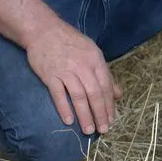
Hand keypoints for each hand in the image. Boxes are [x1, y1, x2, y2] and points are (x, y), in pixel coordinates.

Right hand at [24, 20, 121, 134]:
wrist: (43, 30)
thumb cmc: (69, 41)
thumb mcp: (92, 52)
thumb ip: (104, 74)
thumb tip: (118, 94)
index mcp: (95, 59)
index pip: (106, 86)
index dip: (109, 105)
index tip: (111, 120)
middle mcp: (83, 65)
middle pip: (94, 93)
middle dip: (100, 113)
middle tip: (103, 130)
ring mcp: (66, 70)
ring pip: (78, 96)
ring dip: (85, 115)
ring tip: (89, 130)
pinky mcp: (50, 75)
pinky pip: (58, 94)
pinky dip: (64, 108)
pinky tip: (69, 121)